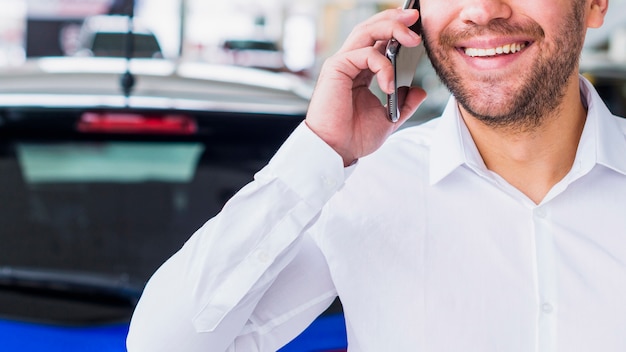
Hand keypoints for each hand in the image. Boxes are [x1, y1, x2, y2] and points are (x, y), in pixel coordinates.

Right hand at [305, 8, 426, 165]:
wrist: (337, 151)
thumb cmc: (354, 137)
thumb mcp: (388, 119)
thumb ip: (404, 103)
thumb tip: (420, 91)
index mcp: (360, 73)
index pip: (378, 41)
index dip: (396, 30)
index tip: (417, 27)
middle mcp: (349, 64)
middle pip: (371, 28)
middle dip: (394, 19)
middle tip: (415, 17)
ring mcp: (342, 64)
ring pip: (366, 32)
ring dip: (391, 28)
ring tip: (411, 36)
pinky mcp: (336, 69)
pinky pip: (365, 55)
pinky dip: (383, 66)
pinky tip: (389, 85)